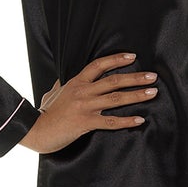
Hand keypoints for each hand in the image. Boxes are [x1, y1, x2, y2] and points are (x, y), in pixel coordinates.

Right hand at [19, 51, 157, 154]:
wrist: (35, 130)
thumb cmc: (43, 113)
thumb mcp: (51, 94)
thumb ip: (60, 86)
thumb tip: (60, 81)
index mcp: (76, 82)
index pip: (99, 65)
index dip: (116, 59)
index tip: (132, 57)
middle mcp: (82, 92)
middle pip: (113, 81)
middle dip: (135, 77)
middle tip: (152, 76)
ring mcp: (84, 107)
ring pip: (116, 98)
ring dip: (136, 95)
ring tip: (152, 92)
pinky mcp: (85, 122)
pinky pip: (110, 121)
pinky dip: (126, 121)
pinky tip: (140, 119)